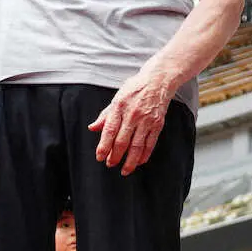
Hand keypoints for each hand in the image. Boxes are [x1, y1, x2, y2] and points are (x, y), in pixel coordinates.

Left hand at [88, 59, 174, 175]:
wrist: (158, 80)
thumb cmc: (135, 88)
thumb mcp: (117, 97)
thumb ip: (105, 115)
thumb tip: (93, 128)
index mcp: (119, 107)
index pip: (109, 131)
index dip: (104, 146)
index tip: (99, 157)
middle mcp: (133, 115)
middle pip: (122, 141)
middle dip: (115, 156)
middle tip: (110, 164)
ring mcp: (146, 120)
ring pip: (137, 146)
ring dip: (130, 161)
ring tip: (124, 170)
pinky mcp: (158, 124)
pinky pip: (150, 143)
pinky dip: (145, 155)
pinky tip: (139, 162)